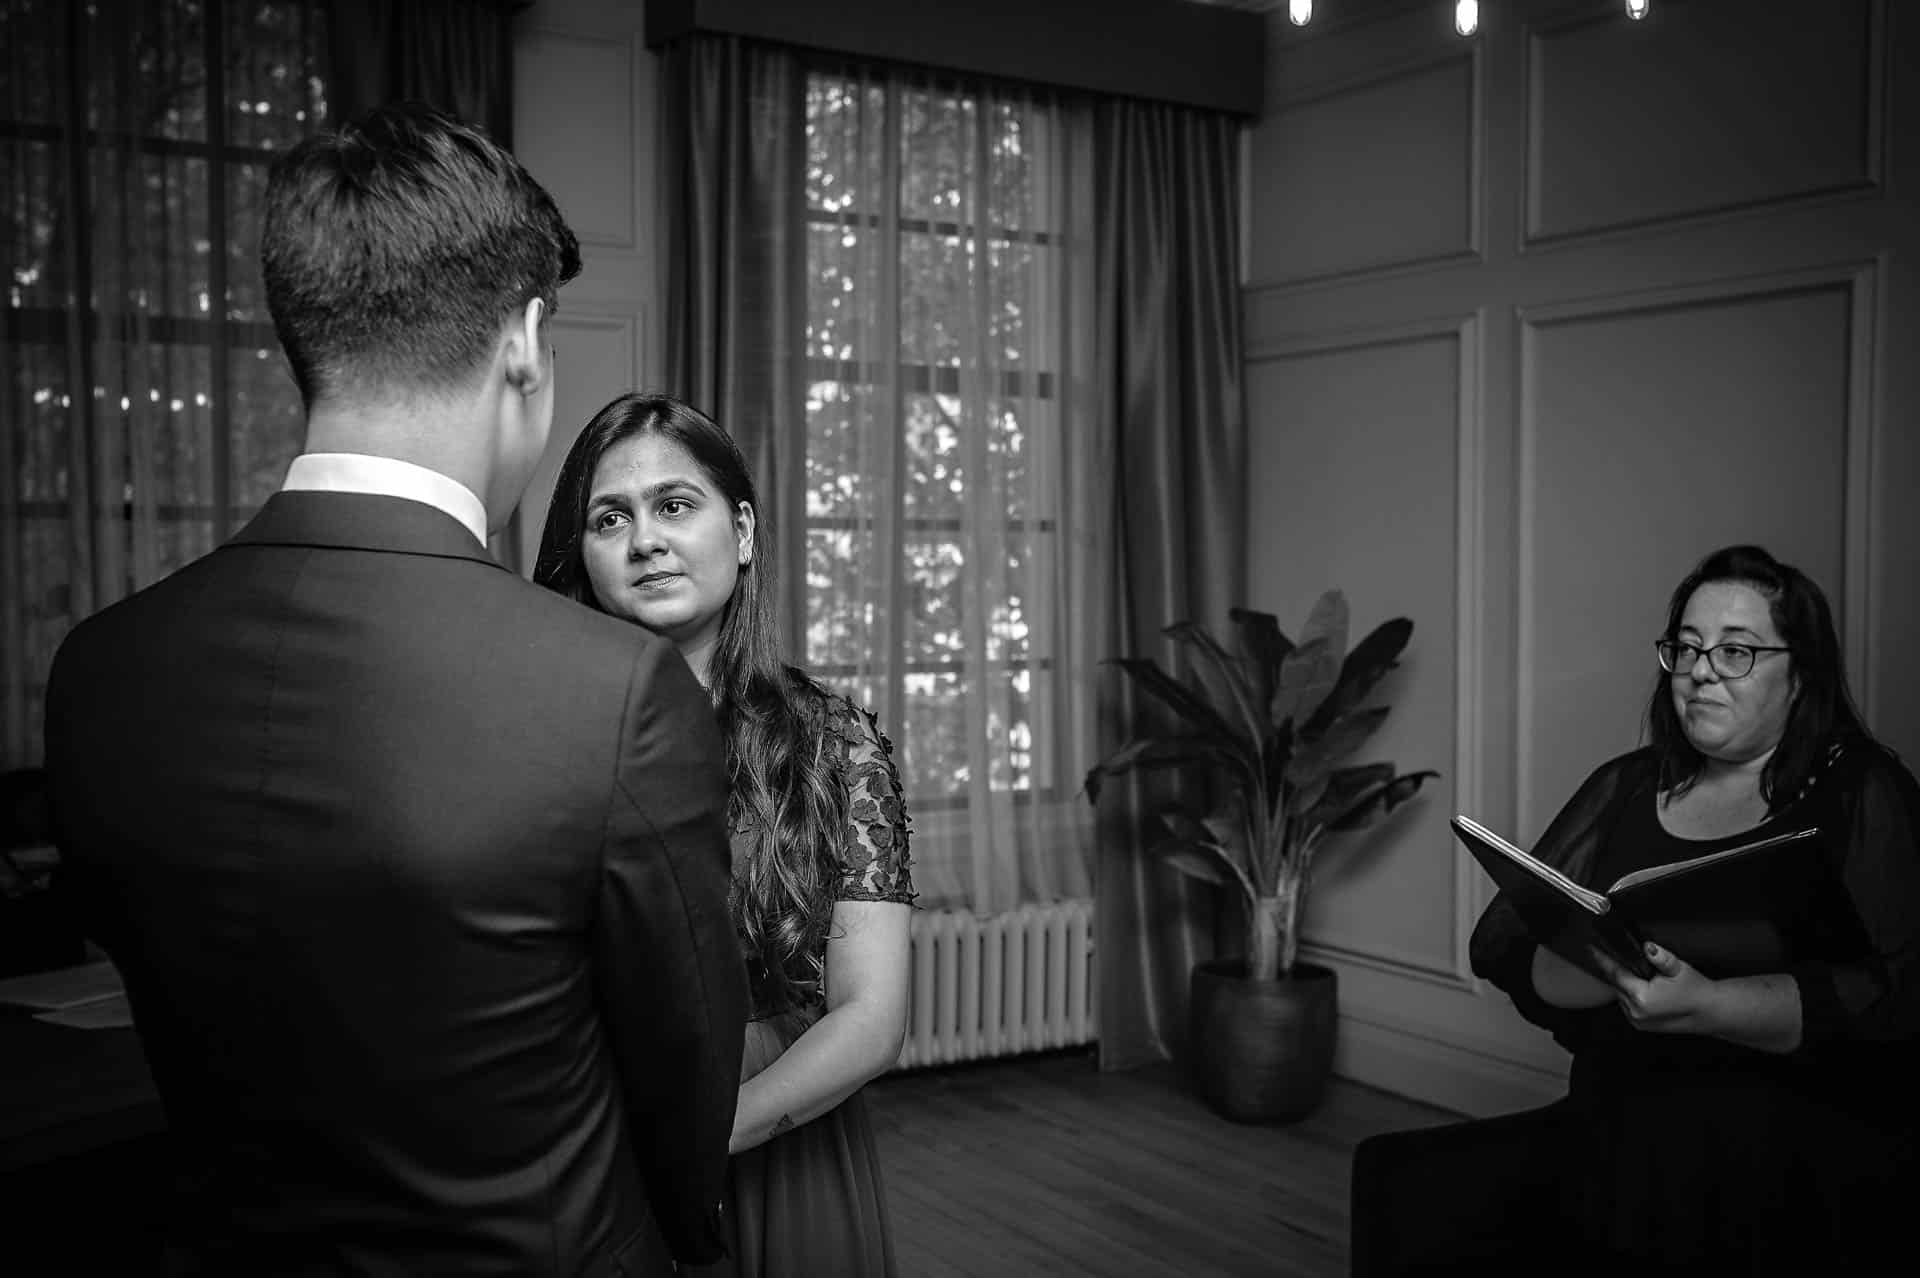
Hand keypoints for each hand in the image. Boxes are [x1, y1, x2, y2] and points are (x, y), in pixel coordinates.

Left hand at [1591, 941, 1717, 1034]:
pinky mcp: (1641, 1025)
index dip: (1603, 960)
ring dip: (1623, 984)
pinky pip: (1627, 1005)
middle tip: (1618, 957)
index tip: (1591, 949)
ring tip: (1636, 974)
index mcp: (1642, 997)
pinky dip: (1629, 995)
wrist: (1710, 1012)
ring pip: (1620, 995)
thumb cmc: (1696, 990)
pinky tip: (1640, 987)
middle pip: (1616, 985)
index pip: (1616, 974)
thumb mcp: (1679, 969)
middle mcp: (1635, 1011)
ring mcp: (1637, 1021)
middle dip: (1616, 971)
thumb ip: (1660, 957)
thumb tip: (1647, 947)